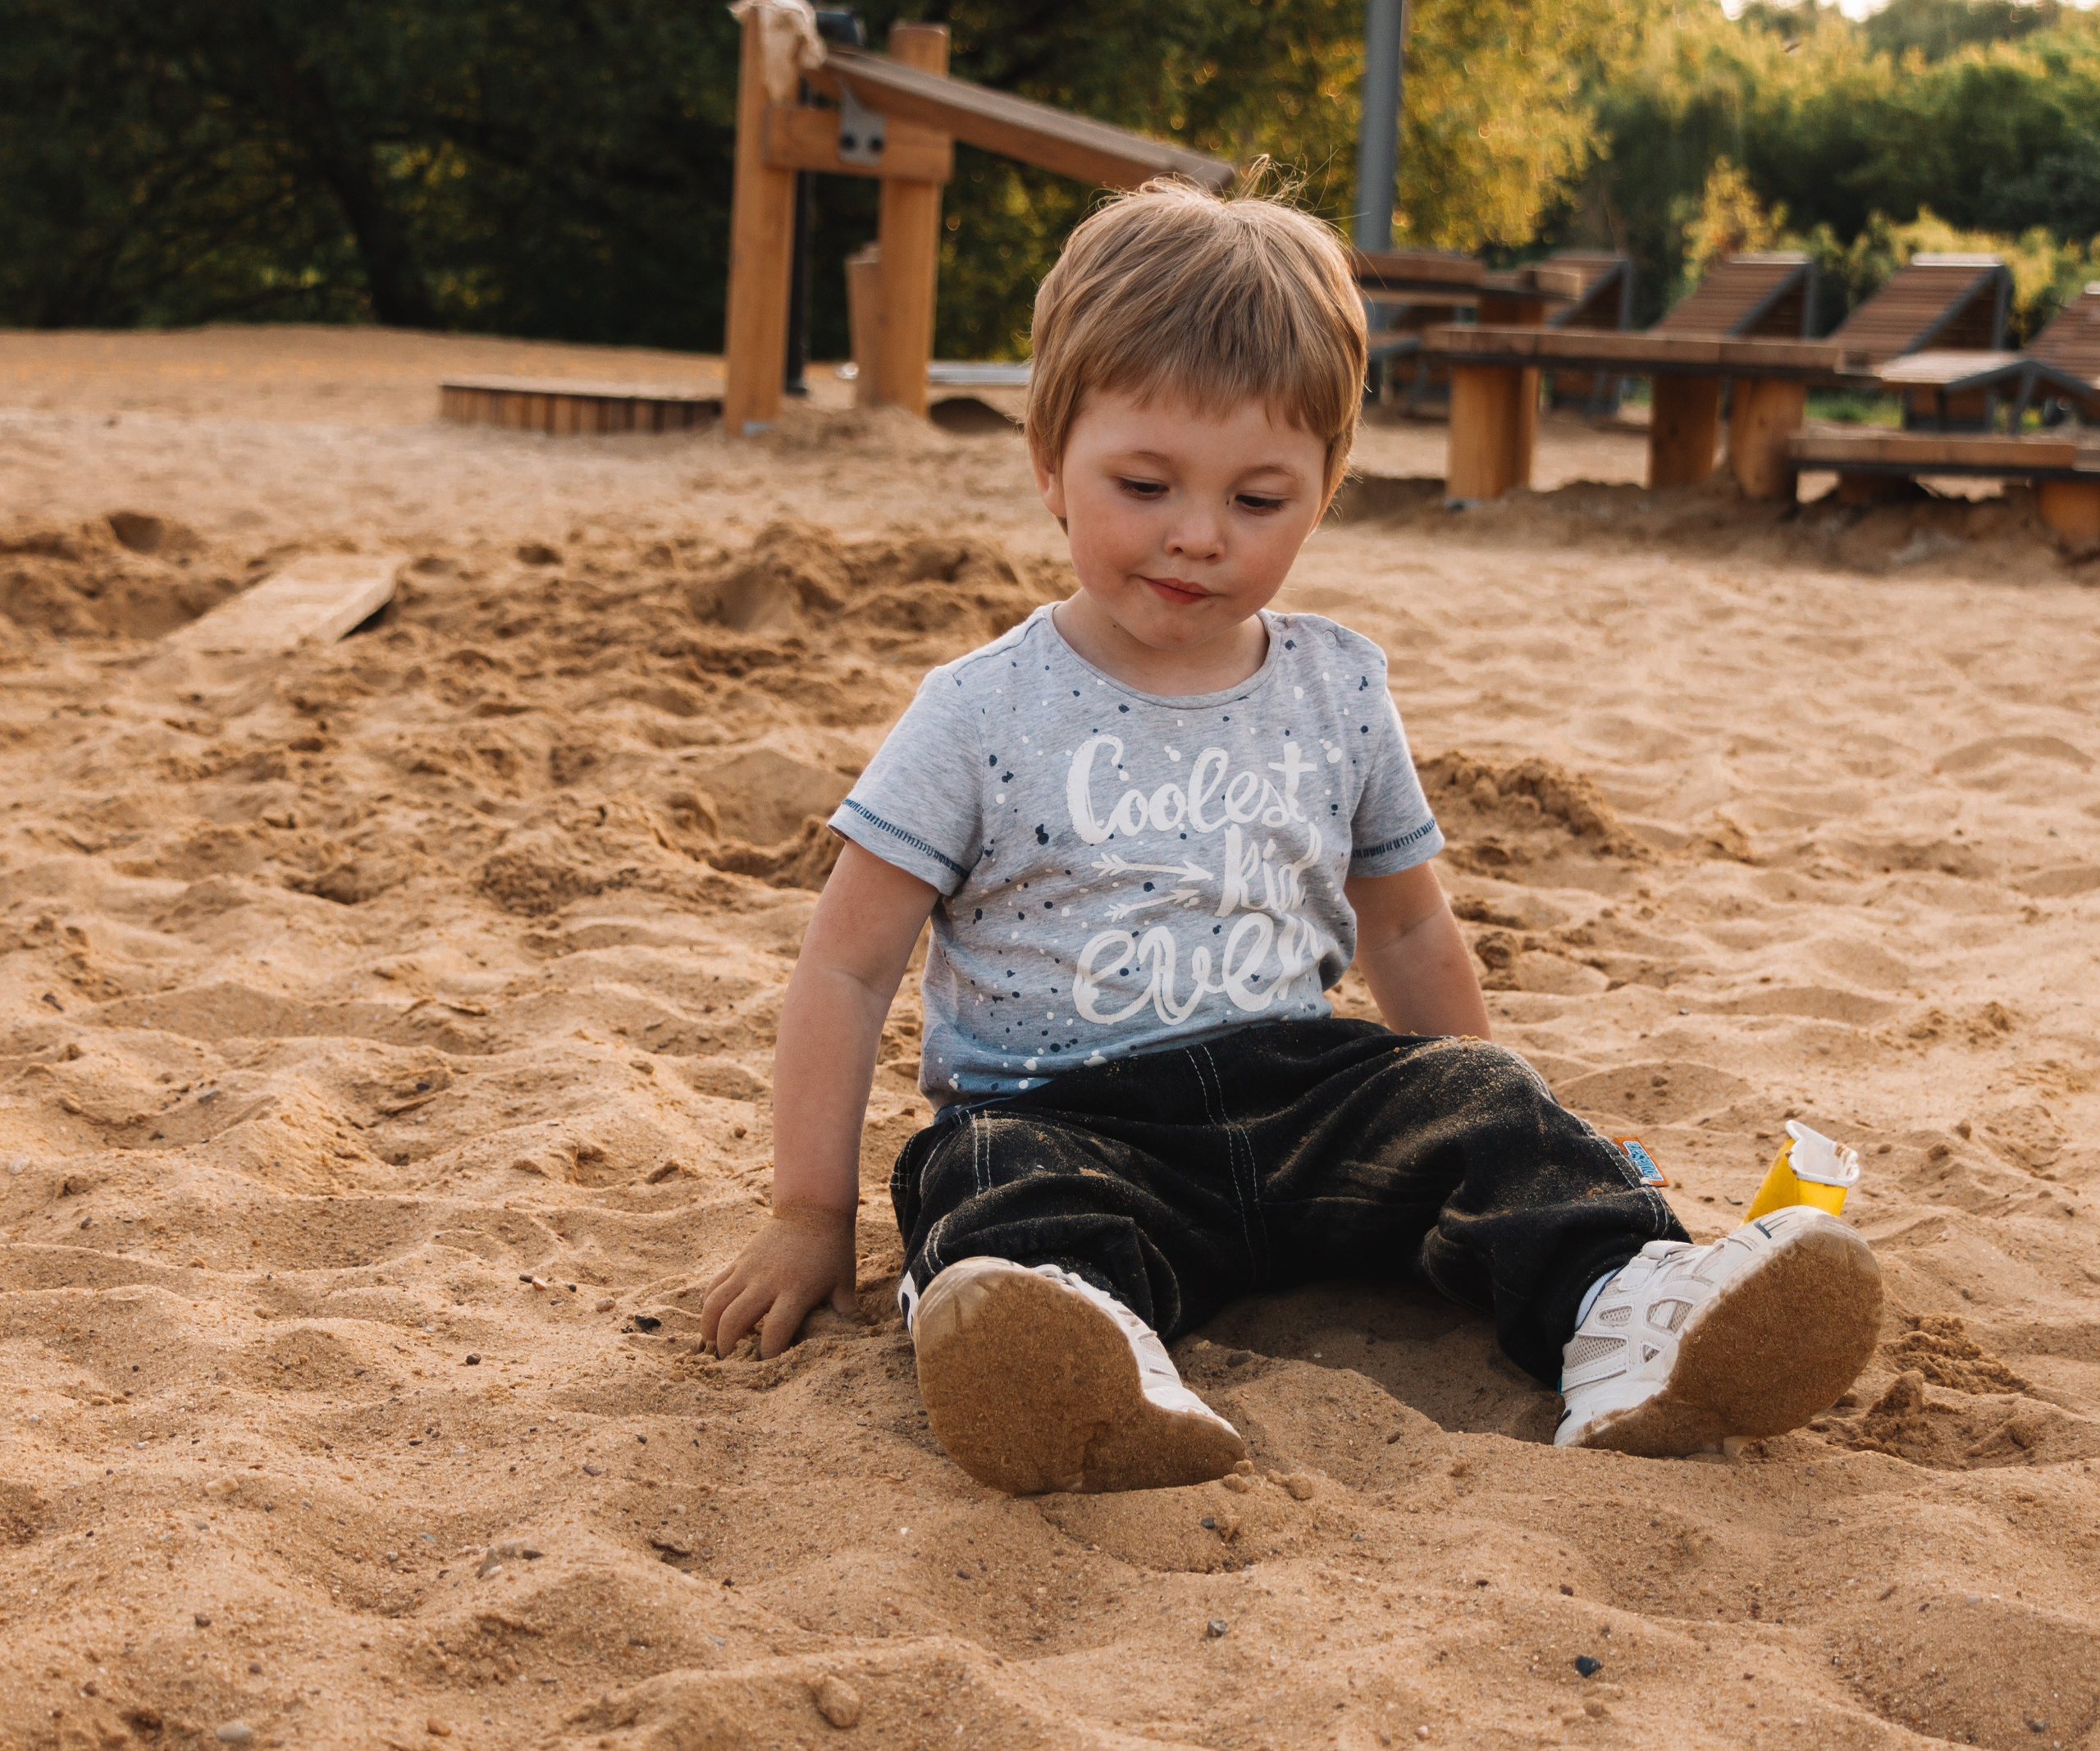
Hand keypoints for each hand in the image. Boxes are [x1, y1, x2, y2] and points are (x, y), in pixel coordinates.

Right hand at [699, 1203, 856, 1359]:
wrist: (813, 1210)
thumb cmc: (832, 1250)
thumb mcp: (844, 1281)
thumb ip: (844, 1312)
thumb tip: (852, 1339)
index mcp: (796, 1290)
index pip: (775, 1330)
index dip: (768, 1354)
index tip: (767, 1366)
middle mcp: (767, 1281)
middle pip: (734, 1320)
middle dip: (727, 1348)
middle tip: (729, 1363)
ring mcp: (749, 1269)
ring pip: (715, 1302)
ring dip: (709, 1328)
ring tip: (712, 1345)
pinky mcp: (739, 1260)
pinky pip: (715, 1284)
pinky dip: (708, 1303)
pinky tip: (712, 1318)